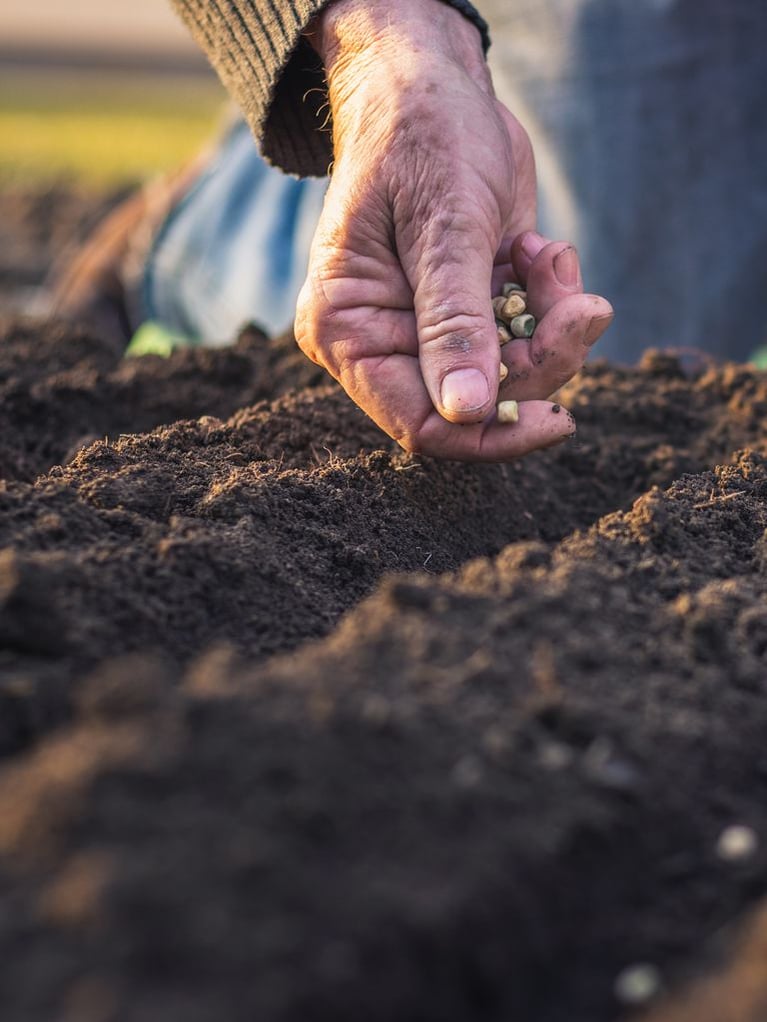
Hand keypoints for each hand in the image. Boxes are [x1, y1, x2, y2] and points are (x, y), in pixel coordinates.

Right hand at [296, 0, 612, 458]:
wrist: (434, 82)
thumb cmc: (419, 135)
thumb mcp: (442, 224)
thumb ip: (453, 320)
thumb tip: (468, 413)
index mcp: (349, 330)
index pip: (418, 422)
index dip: (488, 436)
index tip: (557, 417)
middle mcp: (384, 340)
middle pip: (476, 402)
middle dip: (539, 360)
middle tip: (584, 309)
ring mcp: (429, 326)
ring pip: (510, 372)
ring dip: (552, 324)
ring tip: (553, 259)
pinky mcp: (470, 308)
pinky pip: (524, 336)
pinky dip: (550, 300)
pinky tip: (542, 249)